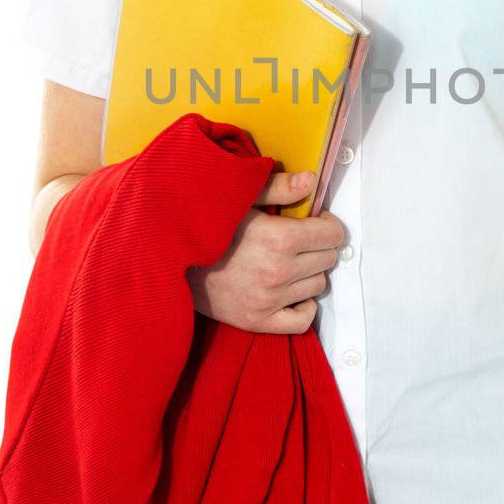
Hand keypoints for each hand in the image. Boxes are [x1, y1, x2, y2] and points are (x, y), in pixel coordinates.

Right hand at [187, 168, 346, 332]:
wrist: (171, 262)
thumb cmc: (207, 227)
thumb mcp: (239, 198)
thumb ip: (278, 187)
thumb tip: (311, 181)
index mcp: (280, 238)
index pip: (333, 235)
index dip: (328, 224)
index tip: (316, 222)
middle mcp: (279, 272)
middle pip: (328, 259)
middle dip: (319, 246)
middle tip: (300, 241)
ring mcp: (269, 300)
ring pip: (318, 286)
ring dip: (309, 273)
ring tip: (289, 262)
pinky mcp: (258, 321)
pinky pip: (302, 321)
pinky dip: (303, 306)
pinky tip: (292, 292)